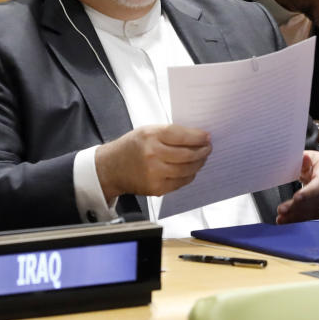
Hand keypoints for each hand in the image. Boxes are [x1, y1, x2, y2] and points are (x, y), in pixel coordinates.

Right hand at [95, 124, 211, 201]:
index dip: (198, 137)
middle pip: (187, 154)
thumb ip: (169, 133)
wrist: (111, 168)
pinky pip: (180, 182)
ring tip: (201, 158)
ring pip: (187, 170)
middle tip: (207, 148)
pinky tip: (190, 170)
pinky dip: (189, 176)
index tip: (206, 137)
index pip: (182, 136)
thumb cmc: (130, 147)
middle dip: (202, 151)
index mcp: (150, 136)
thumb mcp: (146, 131)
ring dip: (198, 164)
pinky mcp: (156, 188)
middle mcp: (152, 154)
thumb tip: (195, 137)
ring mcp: (154, 173)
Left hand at [275, 150, 318, 223]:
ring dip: (296, 215)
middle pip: (315, 200)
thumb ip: (305, 160)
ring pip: (314, 210)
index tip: (297, 197)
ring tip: (281, 217)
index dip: (309, 192)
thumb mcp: (313, 158)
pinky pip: (313, 216)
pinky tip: (287, 220)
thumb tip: (303, 158)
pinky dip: (299, 219)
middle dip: (297, 206)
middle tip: (282, 210)